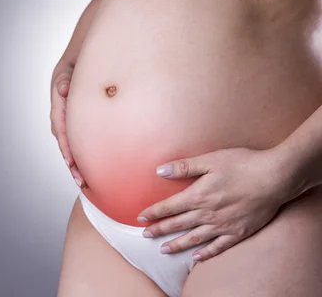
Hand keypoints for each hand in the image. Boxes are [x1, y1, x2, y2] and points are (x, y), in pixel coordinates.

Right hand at [50, 60, 86, 187]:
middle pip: (64, 139)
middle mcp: (62, 106)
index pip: (60, 125)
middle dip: (72, 161)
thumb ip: (66, 78)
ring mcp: (70, 110)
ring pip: (71, 138)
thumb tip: (63, 91)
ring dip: (77, 158)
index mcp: (59, 96)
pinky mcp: (81, 112)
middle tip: (82, 181)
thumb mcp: (72, 63)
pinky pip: (81, 132)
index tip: (72, 163)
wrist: (93, 45)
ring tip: (86, 179)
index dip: (66, 145)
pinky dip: (85, 148)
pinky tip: (95, 161)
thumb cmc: (84, 53)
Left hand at [136, 147, 290, 261]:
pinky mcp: (238, 232)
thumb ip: (184, 167)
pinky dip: (206, 253)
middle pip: (178, 224)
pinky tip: (196, 257)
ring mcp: (223, 225)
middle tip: (145, 235)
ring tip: (164, 250)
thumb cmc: (243, 164)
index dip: (153, 213)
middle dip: (160, 230)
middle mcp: (208, 213)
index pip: (169, 207)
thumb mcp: (211, 160)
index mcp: (199, 195)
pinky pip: (218, 247)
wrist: (275, 177)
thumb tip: (160, 171)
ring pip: (194, 238)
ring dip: (177, 244)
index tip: (140, 218)